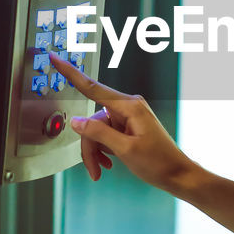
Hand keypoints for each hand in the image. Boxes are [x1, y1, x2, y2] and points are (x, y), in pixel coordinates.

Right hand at [48, 51, 194, 189]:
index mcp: (129, 106)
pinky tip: (109, 163)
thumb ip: (98, 133)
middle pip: (92, 121)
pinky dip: (103, 150)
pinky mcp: (128, 126)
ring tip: (102, 170)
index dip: (71, 73)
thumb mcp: (125, 149)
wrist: (177, 175)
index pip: (92, 87)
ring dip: (96, 152)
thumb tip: (76, 122)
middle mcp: (128, 107)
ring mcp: (128, 116)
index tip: (56, 59)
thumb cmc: (159, 162)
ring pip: (97, 130)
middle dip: (90, 145)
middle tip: (94, 168)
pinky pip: (105, 134)